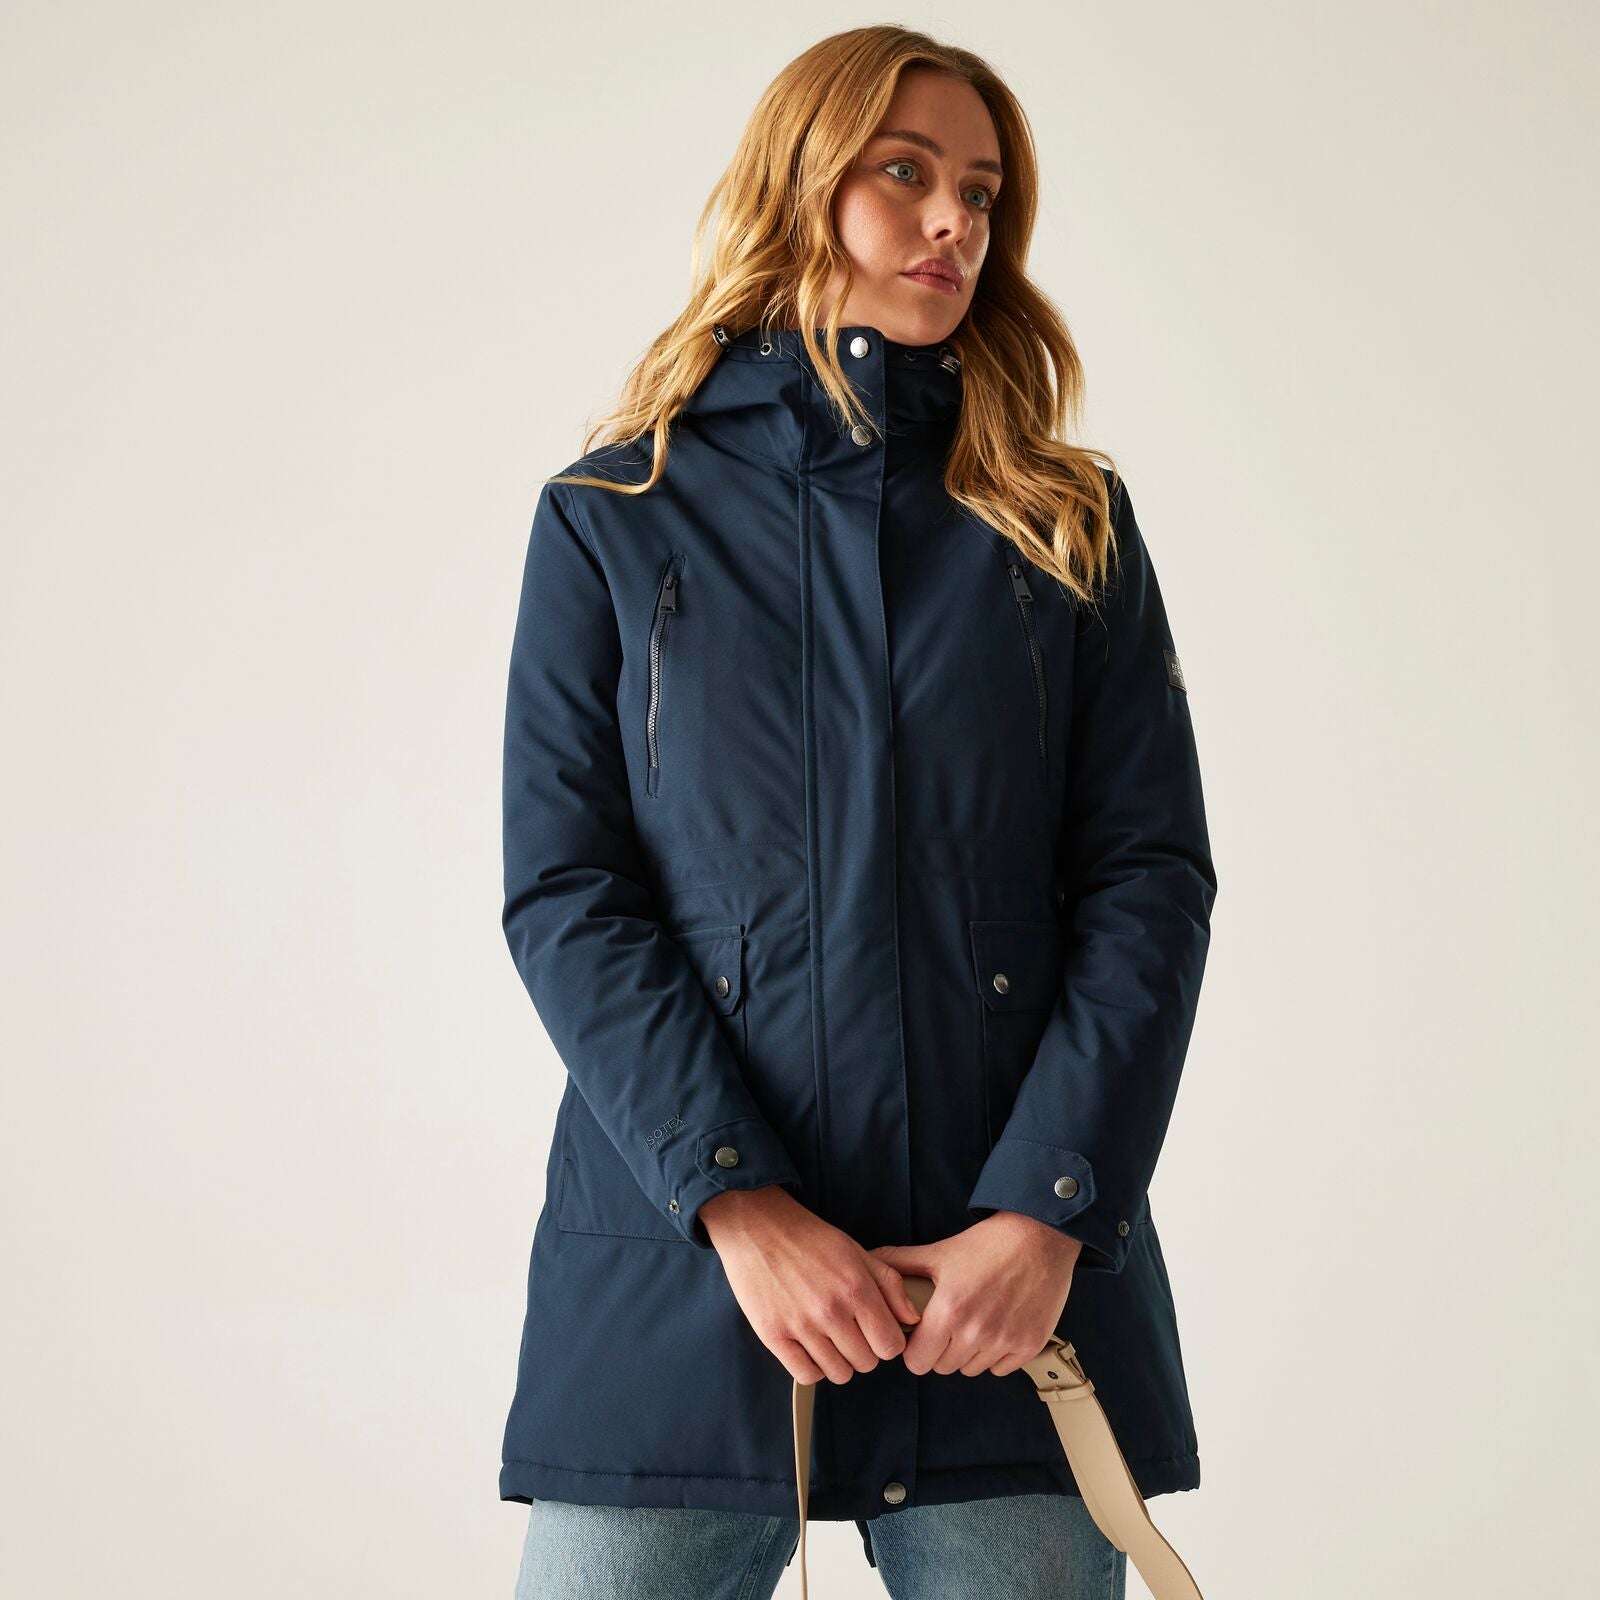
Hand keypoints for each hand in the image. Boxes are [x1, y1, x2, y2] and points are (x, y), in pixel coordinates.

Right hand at [700, 1186, 924, 1385]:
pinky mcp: (773, 1335)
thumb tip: (911, 1318)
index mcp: (856, 1288)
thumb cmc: (810, 1238)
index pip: (890, 1345)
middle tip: (850, 1330)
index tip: (876, 1331)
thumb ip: (890, 1285)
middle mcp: (830, 1310)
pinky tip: (810, 1347)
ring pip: (838, 1373)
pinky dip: (812, 1368)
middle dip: (864, 1350)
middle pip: (866, 1362)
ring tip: (829, 1338)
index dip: (887, 1341)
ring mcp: (800, 1325)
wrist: (758, 1226)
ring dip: (839, 1360)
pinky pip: (806, 1375)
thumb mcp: (857, 1251)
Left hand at [868, 1211, 1082, 1376]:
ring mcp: (1005, 1341)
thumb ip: (901, 1262)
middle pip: (943, 1367)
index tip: (921, 1335)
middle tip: (948, 1324)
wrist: (1039, 1237)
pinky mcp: (1029, 1345)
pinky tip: (996, 1327)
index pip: (916, 1362)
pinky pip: (1000, 1369)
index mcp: (948, 1310)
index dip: (914, 1348)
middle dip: (940, 1349)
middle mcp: (976, 1332)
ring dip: (967, 1353)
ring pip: (971, 1370)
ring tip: (973, 1322)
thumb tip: (869, 1259)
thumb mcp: (940, 1252)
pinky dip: (996, 1355)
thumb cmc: (987, 1244)